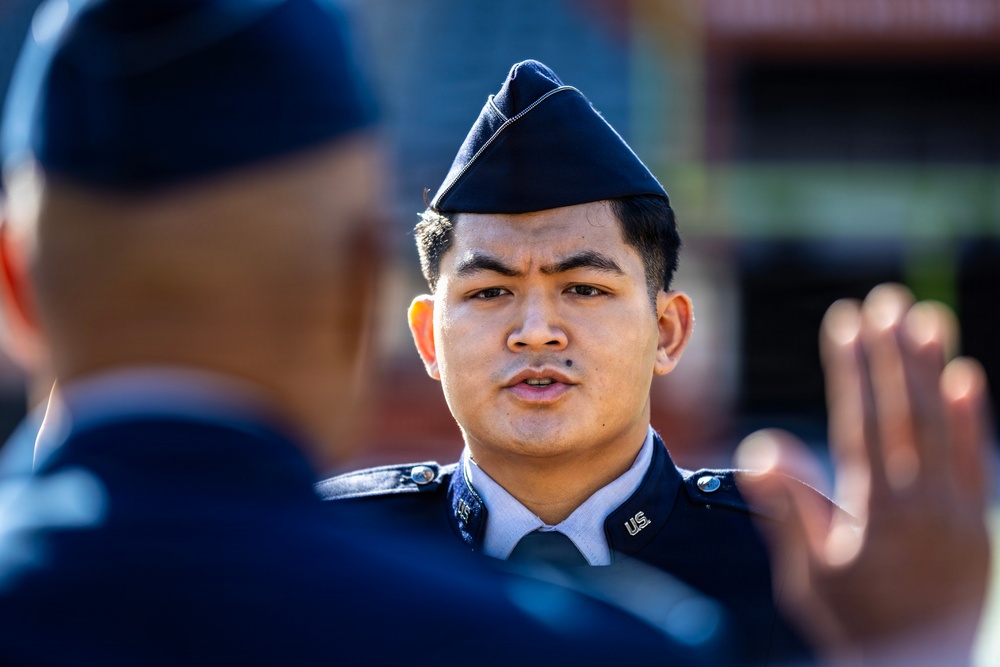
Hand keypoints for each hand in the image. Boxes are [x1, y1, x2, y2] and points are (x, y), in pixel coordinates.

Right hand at [735, 284, 991, 664]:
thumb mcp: (808, 575)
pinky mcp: (978, 521)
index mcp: (876, 512)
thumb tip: (764, 449)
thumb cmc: (856, 623)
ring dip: (935, 369)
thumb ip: (789, 510)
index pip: (862, 420)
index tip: (845, 324)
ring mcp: (959, 510)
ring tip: (928, 318)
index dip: (853, 368)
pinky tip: (968, 378)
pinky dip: (972, 417)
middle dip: (893, 353)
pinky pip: (978, 458)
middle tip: (884, 302)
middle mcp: (923, 502)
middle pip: (906, 411)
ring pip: (947, 425)